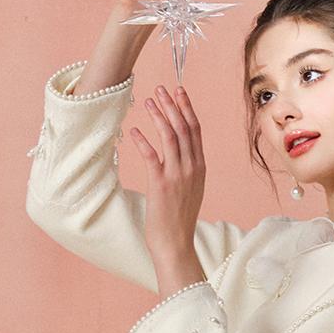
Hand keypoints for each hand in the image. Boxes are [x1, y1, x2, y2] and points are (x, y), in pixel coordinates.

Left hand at [130, 81, 206, 273]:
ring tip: (148, 101)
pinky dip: (143, 141)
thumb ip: (186, 169)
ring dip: (159, 117)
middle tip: (161, 88)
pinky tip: (134, 130)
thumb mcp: (189, 189)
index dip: (186, 108)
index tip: (179, 92)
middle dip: (172, 105)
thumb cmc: (178, 219)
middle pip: (184, 128)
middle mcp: (191, 168)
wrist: (176, 243)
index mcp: (199, 167)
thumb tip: (178, 154)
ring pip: (170, 137)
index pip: (195, 130)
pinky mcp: (161, 185)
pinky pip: (152, 157)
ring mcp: (178, 176)